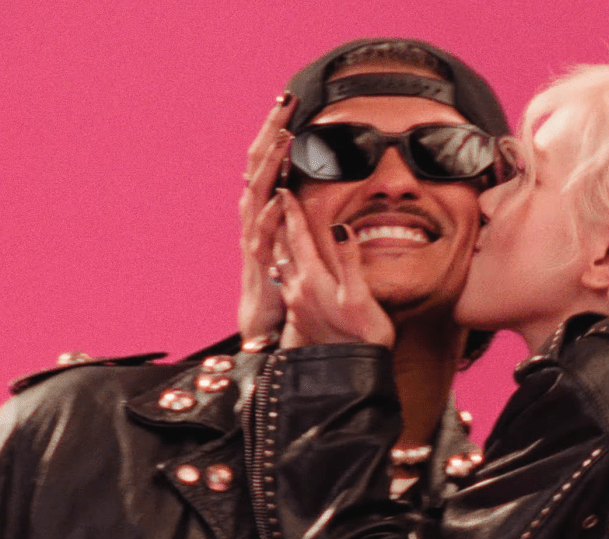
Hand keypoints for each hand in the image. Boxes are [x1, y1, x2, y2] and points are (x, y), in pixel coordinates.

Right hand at [238, 94, 295, 339]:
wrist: (263, 321)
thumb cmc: (281, 277)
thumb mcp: (292, 235)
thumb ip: (297, 209)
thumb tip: (304, 181)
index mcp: (264, 206)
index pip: (269, 158)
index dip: (275, 128)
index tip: (289, 99)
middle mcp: (254, 216)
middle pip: (258, 164)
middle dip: (270, 131)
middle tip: (285, 100)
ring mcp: (254, 237)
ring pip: (257, 192)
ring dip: (270, 165)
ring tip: (283, 137)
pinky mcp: (259, 263)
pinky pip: (263, 236)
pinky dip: (270, 215)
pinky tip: (280, 197)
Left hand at [272, 189, 395, 348]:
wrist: (351, 376)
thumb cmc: (363, 338)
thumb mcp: (360, 298)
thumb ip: (349, 261)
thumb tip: (341, 228)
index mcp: (312, 279)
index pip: (298, 237)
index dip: (292, 211)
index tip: (285, 189)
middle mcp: (297, 289)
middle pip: (282, 247)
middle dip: (279, 220)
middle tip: (275, 198)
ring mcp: (296, 304)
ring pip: (280, 264)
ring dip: (279, 242)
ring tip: (278, 224)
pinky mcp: (299, 317)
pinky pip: (285, 280)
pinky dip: (285, 262)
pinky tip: (288, 263)